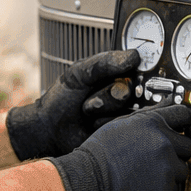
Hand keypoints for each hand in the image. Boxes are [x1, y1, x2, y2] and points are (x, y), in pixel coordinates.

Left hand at [6, 49, 139, 159]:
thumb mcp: (79, 73)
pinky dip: (104, 124)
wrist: (49, 130)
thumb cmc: (62, 98)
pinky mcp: (122, 133)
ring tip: (87, 112)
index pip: (141, 70)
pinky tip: (92, 126)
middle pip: (136, 90)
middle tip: (89, 100)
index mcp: (118, 75)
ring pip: (130, 108)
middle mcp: (126, 94)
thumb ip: (104, 62)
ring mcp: (125, 114)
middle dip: (109, 95)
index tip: (121, 78)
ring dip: (103, 110)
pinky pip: (124, 125)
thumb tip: (134, 57)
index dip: (136, 73)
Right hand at [50, 105, 190, 190]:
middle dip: (177, 153)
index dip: (186, 123)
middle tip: (158, 159)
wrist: (87, 180)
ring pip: (182, 170)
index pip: (185, 115)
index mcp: (153, 123)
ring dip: (169, 174)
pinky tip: (144, 188)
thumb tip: (165, 107)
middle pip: (187, 146)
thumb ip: (147, 116)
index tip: (184, 128)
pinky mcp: (165, 189)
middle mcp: (163, 142)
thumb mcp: (121, 124)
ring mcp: (166, 166)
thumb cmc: (99, 154)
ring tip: (146, 175)